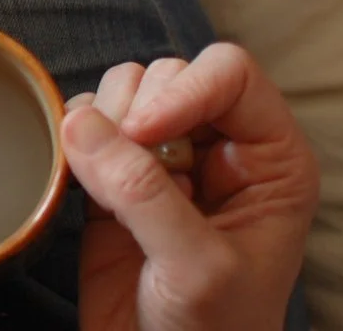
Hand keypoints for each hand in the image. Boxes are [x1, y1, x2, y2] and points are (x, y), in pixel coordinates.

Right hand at [64, 44, 318, 330]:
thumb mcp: (195, 268)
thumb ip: (144, 193)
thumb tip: (79, 122)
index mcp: (270, 160)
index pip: (229, 74)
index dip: (182, 90)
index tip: (140, 131)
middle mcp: (220, 148)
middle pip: (168, 75)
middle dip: (134, 113)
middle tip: (125, 171)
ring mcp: (166, 159)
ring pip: (122, 91)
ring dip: (101, 124)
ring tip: (109, 186)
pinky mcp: (114, 174)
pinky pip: (83, 122)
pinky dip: (72, 138)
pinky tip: (84, 184)